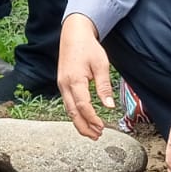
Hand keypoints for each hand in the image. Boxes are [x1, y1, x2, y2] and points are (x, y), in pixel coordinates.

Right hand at [57, 14, 113, 140]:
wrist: (73, 34)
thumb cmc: (88, 48)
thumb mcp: (101, 65)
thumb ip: (104, 87)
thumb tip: (109, 106)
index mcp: (74, 80)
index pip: (83, 106)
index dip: (92, 119)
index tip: (102, 127)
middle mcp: (64, 85)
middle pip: (73, 113)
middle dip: (84, 127)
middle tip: (97, 136)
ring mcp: (61, 85)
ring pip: (69, 110)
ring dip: (80, 123)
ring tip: (92, 133)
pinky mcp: (62, 84)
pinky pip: (68, 104)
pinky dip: (76, 115)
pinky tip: (84, 119)